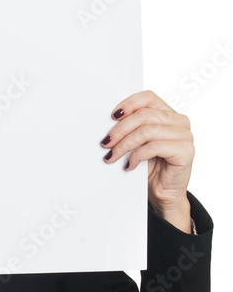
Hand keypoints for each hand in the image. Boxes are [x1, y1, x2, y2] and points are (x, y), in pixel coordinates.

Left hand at [100, 89, 193, 213]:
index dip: (129, 104)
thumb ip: (131, 129)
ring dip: (124, 145)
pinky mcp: (186, 151)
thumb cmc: (149, 168)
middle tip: (106, 143)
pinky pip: (154, 147)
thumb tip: (108, 122)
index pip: (148, 97)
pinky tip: (129, 165)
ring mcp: (185, 135)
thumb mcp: (137, 144)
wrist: (163, 194)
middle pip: (144, 115)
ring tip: (112, 156)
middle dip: (120, 130)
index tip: (112, 117)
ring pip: (147, 131)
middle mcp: (179, 121)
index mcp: (168, 114)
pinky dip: (136, 156)